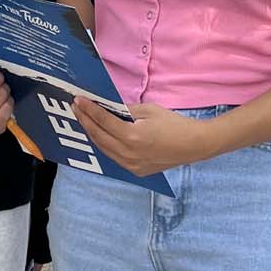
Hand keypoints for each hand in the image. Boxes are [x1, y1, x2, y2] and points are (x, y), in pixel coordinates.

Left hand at [74, 98, 215, 177]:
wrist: (194, 145)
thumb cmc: (174, 124)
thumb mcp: (149, 110)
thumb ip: (126, 110)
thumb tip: (108, 107)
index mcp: (132, 136)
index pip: (103, 121)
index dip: (88, 110)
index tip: (78, 100)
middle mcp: (128, 154)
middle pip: (98, 136)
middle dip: (85, 120)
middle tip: (76, 107)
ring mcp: (131, 165)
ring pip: (103, 149)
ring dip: (92, 133)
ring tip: (84, 120)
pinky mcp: (135, 171)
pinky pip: (114, 157)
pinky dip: (104, 145)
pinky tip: (99, 135)